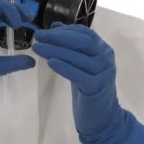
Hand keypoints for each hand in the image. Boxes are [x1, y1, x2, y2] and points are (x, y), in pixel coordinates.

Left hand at [33, 22, 143, 143]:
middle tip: (38, 36)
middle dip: (58, 38)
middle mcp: (106, 58)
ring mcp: (104, 72)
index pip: (84, 33)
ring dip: (55, 51)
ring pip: (78, 58)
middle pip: (82, 42)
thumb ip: (70, 45)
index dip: (64, 30)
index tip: (44, 31)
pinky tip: (50, 62)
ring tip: (37, 48)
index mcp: (103, 49)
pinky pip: (78, 74)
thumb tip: (54, 26)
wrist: (102, 116)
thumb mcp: (79, 63)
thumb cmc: (88, 87)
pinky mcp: (97, 87)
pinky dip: (64, 67)